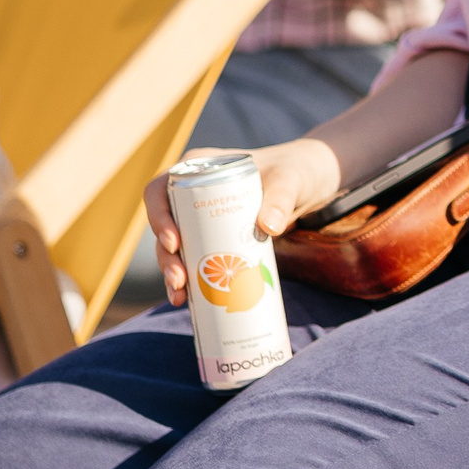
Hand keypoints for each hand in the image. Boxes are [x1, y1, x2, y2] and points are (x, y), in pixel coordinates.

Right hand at [140, 137, 341, 305]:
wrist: (309, 187)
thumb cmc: (295, 173)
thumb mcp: (290, 181)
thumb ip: (282, 198)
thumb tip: (269, 228)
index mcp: (199, 168)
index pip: (160, 190)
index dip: (158, 217)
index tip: (175, 242)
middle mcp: (191, 193)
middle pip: (164, 225)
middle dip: (165, 256)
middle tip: (179, 278)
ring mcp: (199, 217)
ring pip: (173, 247)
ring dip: (171, 272)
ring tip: (180, 295)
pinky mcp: (211, 237)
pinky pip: (191, 258)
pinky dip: (187, 278)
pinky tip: (186, 299)